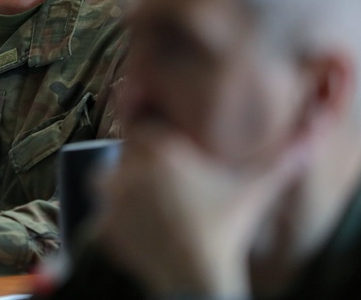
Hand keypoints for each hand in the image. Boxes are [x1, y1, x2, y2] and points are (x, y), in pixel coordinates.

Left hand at [91, 123, 305, 296]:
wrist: (199, 279)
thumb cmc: (227, 229)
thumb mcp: (253, 189)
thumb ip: (277, 160)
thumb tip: (305, 144)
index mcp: (160, 149)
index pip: (144, 127)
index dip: (156, 141)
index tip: (169, 157)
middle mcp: (128, 167)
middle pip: (126, 154)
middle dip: (141, 165)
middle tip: (165, 188)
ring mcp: (111, 197)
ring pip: (106, 181)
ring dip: (121, 188)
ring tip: (149, 206)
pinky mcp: (101, 224)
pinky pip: (102, 215)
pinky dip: (116, 221)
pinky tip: (141, 229)